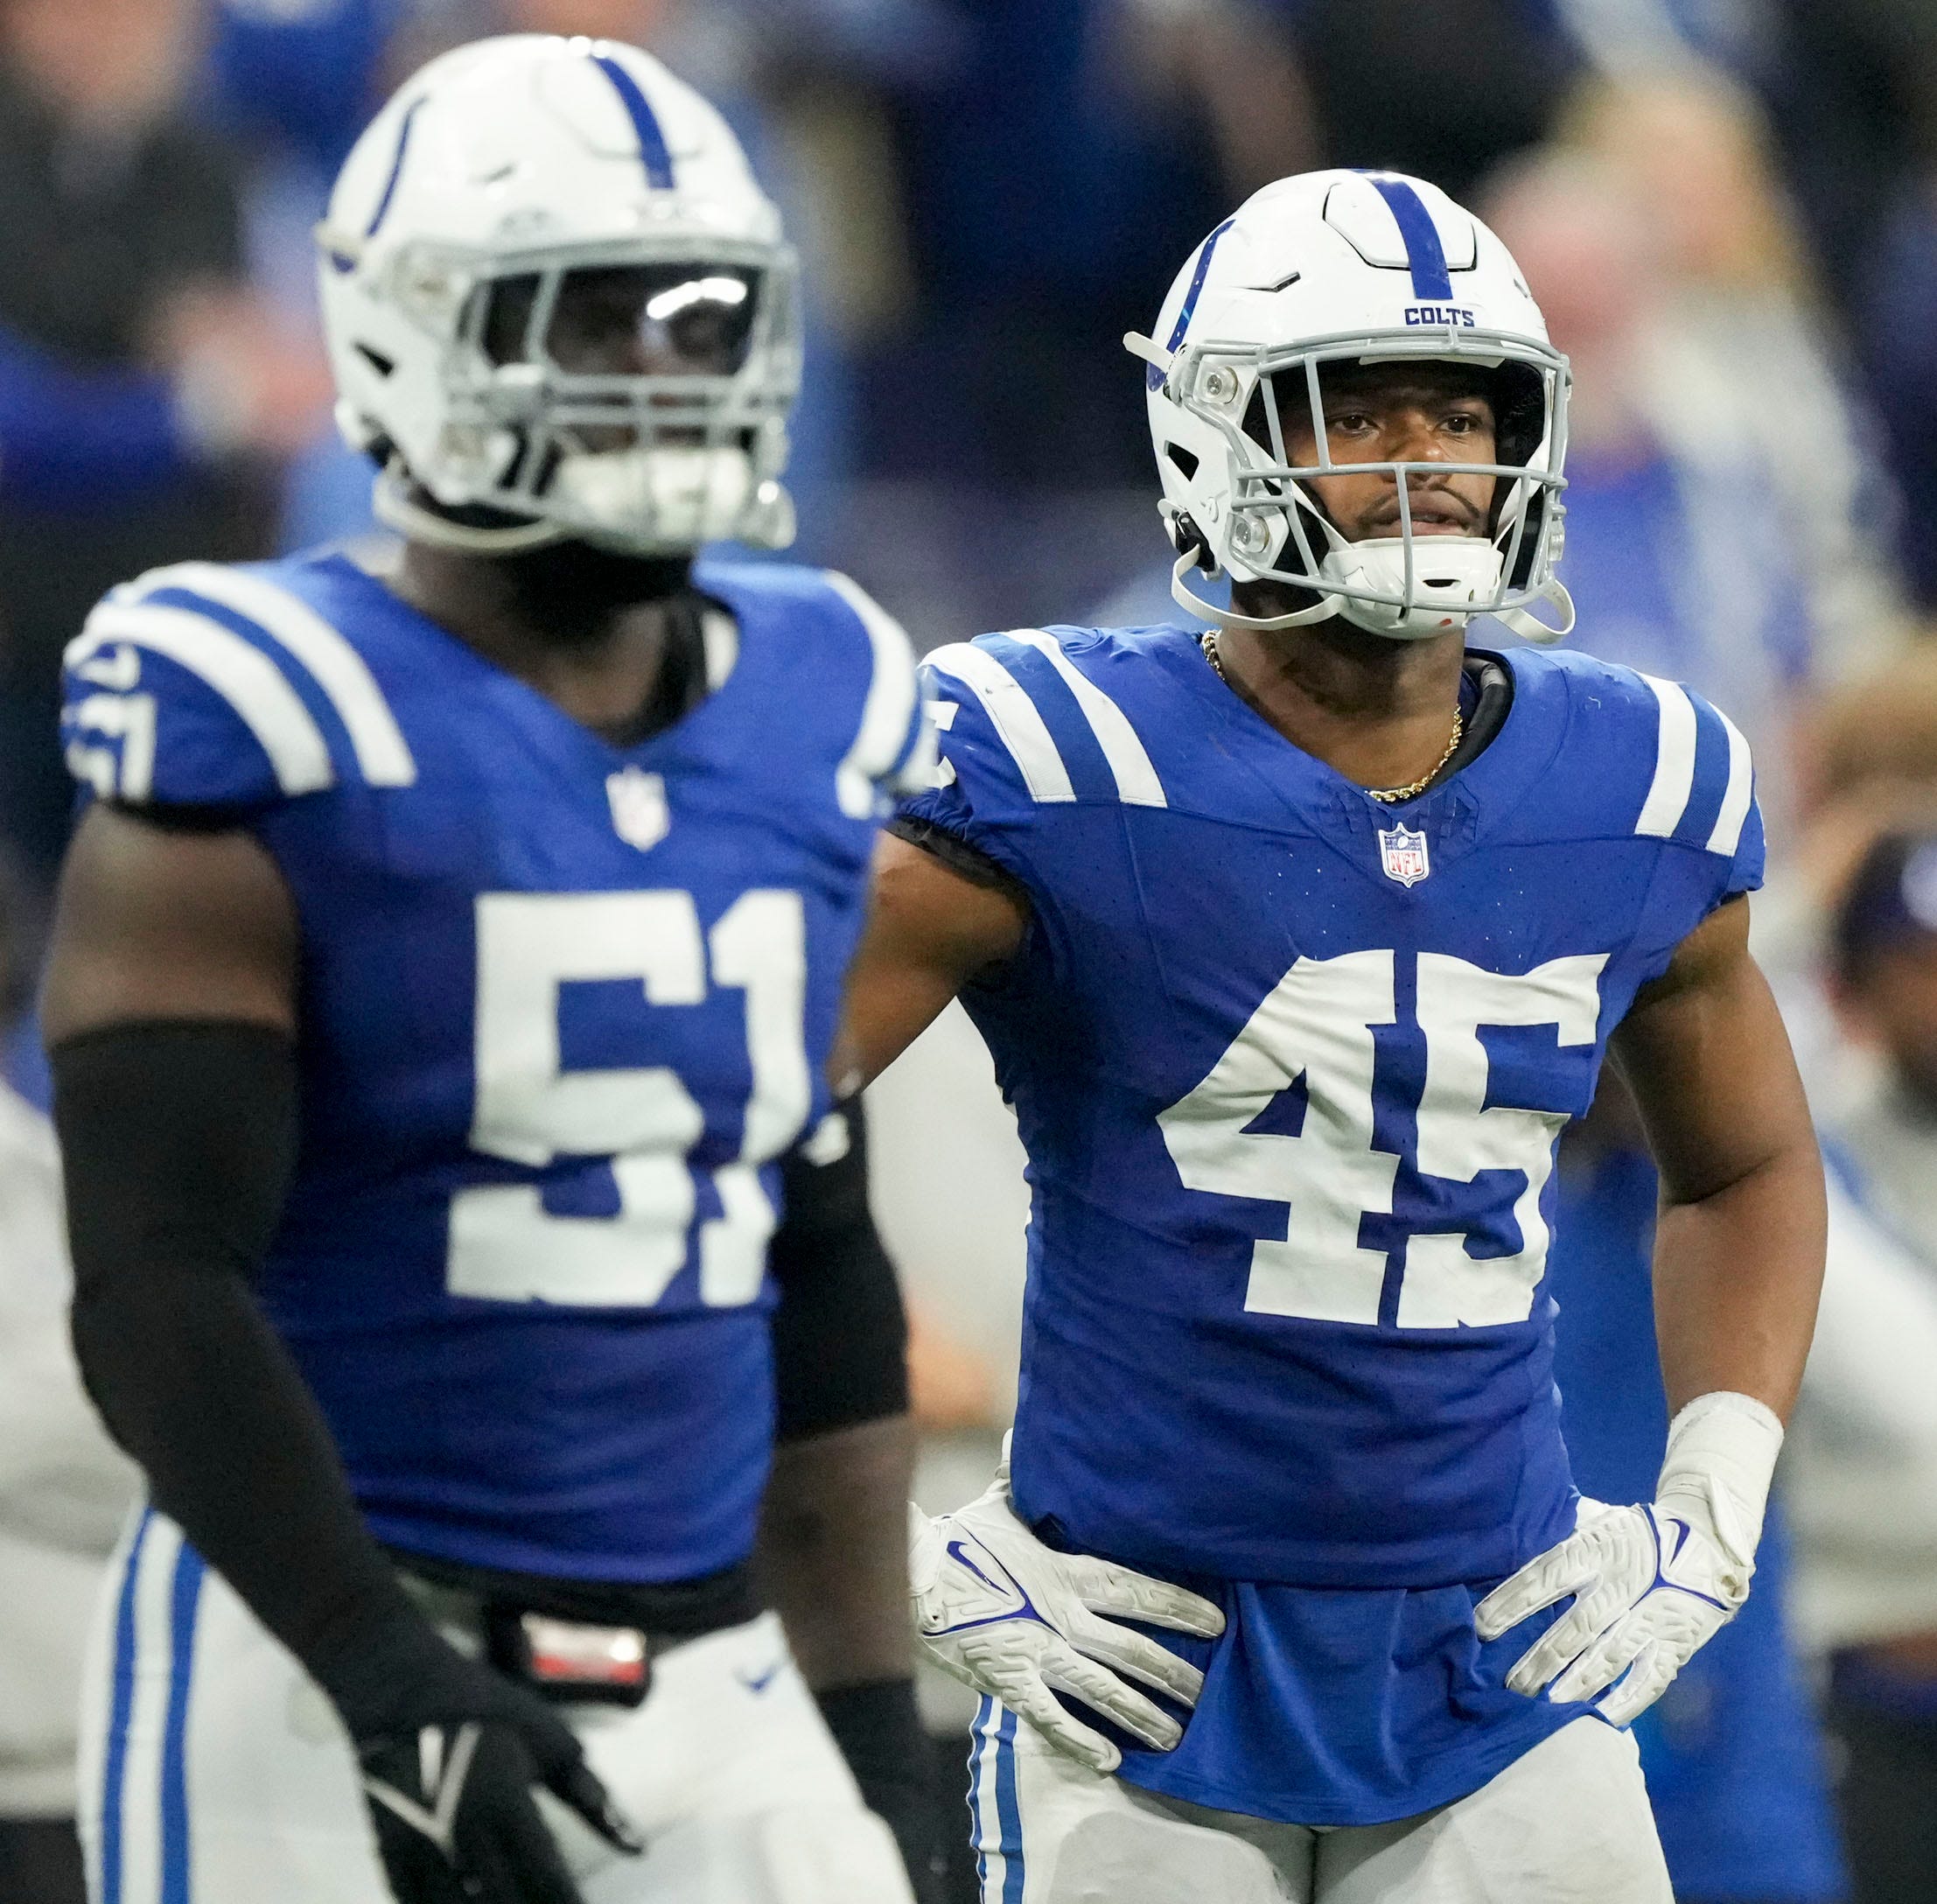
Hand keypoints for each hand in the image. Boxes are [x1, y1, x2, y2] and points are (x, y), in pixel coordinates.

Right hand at [319, 1606, 641, 1903]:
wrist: (404, 1689)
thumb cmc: (489, 1711)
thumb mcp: (549, 1743)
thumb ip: (591, 1798)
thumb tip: (638, 1847)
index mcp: (508, 1801)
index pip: (548, 1879)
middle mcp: (464, 1831)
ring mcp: (422, 1846)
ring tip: (516, 1901)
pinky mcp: (390, 1853)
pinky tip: (473, 1899)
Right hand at [908, 1472, 1225, 1772]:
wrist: (910, 1577)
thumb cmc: (957, 1538)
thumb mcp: (996, 1504)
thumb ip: (1019, 1480)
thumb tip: (1022, 1435)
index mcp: (1064, 1572)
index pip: (1136, 1589)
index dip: (1178, 1605)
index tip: (1216, 1621)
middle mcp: (1060, 1616)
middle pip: (1129, 1648)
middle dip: (1171, 1671)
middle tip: (1207, 1691)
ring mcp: (1037, 1652)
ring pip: (1101, 1689)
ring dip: (1140, 1712)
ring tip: (1175, 1735)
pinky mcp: (1008, 1682)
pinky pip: (1051, 1718)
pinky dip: (1080, 1741)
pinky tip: (1111, 1760)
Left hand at [1474, 1486, 1752, 1727]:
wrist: (1709, 1544)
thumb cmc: (1638, 1534)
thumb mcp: (1599, 1519)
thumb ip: (1562, 1528)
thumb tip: (1512, 1529)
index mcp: (1596, 1550)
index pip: (1545, 1576)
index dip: (1512, 1602)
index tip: (1482, 1627)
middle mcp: (1622, 1585)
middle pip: (1575, 1628)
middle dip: (1540, 1659)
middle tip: (1510, 1685)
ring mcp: (1652, 1617)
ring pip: (1609, 1657)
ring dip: (1576, 1684)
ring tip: (1544, 1706)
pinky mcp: (1677, 1643)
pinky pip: (1651, 1678)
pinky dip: (1627, 1701)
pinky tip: (1600, 1718)